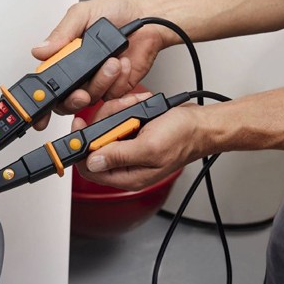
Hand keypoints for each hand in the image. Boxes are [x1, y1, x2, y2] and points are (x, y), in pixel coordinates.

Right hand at [31, 0, 170, 129]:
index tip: (48, 97)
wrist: (147, 17)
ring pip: (91, 98)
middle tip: (81, 92)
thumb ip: (61, 33)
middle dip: (73, 100)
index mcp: (65, 55)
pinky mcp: (116, 87)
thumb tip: (40, 50)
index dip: (43, 96)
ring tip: (112, 61)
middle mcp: (79, 72)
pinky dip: (119, 81)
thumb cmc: (116, 11)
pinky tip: (123, 63)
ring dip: (102, 81)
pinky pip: (113, 96)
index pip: (47, 82)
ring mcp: (98, 81)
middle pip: (66, 100)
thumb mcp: (81, 14)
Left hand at [72, 93, 207, 190]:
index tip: (82, 126)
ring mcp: (129, 150)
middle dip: (105, 122)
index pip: (89, 168)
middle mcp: (126, 166)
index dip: (82, 148)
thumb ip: (119, 156)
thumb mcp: (149, 147)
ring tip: (136, 107)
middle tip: (122, 112)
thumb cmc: (183, 137)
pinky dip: (126, 110)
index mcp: (128, 176)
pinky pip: (118, 121)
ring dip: (118, 113)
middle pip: (95, 144)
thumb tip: (92, 161)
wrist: (201, 124)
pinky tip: (139, 107)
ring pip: (105, 129)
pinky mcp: (133, 136)